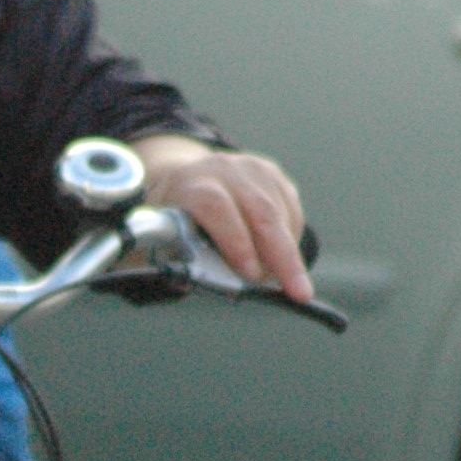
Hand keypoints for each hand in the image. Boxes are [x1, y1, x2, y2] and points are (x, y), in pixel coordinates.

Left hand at [134, 136, 311, 303]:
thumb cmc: (173, 219)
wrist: (184, 180)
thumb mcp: (163, 238)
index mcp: (189, 184)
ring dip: (288, 254)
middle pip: (261, 212)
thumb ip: (180, 260)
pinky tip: (284, 258)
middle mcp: (223, 170)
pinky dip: (291, 240)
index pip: (216, 207)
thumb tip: (201, 284)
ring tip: (286, 282)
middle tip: (298, 292)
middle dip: (283, 257)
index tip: (250, 276)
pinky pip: (292, 211)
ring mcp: (252, 169)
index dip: (236, 242)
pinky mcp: (273, 175)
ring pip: (282, 214)